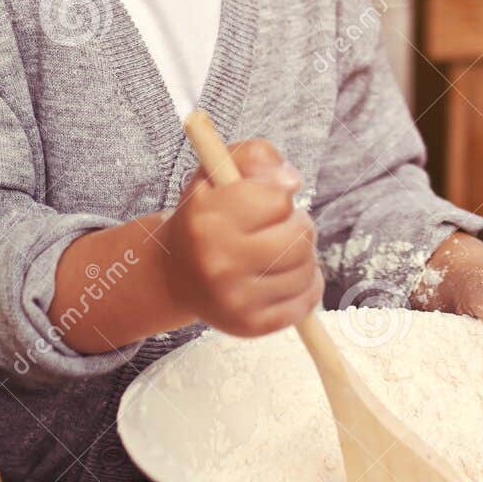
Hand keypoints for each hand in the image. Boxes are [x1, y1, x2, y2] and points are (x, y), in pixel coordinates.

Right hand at [163, 137, 322, 337]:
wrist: (175, 275)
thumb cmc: (206, 215)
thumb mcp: (217, 171)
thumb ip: (256, 156)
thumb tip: (292, 181)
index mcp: (208, 218)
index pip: (278, 199)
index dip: (279, 194)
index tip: (268, 198)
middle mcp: (218, 262)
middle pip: (299, 237)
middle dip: (298, 224)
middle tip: (280, 224)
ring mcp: (235, 299)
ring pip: (306, 269)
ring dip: (302, 255)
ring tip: (278, 249)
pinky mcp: (250, 325)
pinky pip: (306, 302)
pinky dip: (307, 285)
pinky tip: (286, 274)